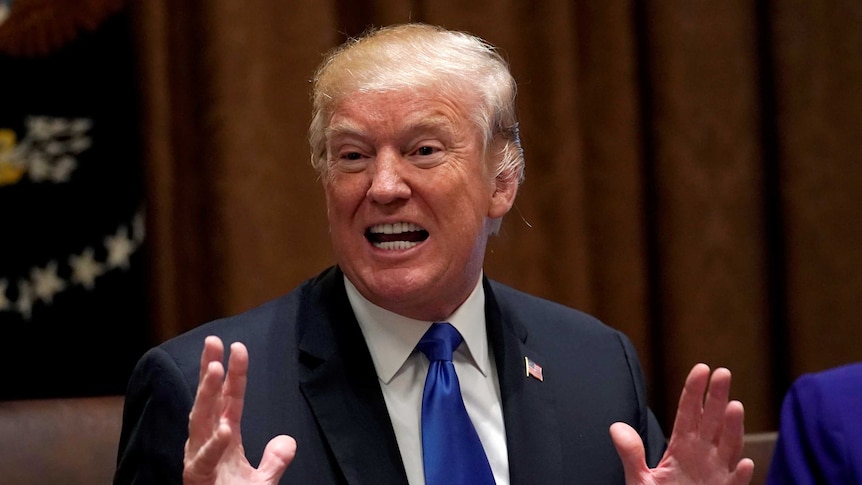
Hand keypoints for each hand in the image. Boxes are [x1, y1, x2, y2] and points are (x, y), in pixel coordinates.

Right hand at [183, 336, 296, 483]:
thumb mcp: (262, 482)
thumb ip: (274, 461)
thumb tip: (288, 442)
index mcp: (223, 438)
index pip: (229, 400)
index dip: (235, 374)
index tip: (238, 347)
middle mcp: (206, 444)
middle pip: (208, 401)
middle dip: (210, 371)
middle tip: (213, 342)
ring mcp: (198, 460)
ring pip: (200, 422)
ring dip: (207, 395)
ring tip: (216, 369)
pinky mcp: (196, 479)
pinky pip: (204, 460)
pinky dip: (214, 445)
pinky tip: (225, 428)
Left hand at [610, 363, 754, 483]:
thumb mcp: (639, 479)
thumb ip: (631, 454)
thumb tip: (615, 427)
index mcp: (682, 448)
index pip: (689, 414)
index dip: (695, 392)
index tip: (701, 368)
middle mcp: (703, 457)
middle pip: (712, 422)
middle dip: (717, 398)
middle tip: (723, 373)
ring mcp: (716, 476)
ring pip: (728, 448)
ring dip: (733, 429)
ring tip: (734, 406)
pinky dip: (741, 476)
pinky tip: (745, 463)